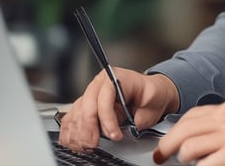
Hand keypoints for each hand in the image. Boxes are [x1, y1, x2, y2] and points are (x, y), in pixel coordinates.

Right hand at [58, 69, 178, 151]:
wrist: (150, 93)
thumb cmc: (151, 94)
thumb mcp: (152, 103)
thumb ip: (139, 117)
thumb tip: (127, 130)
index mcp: (117, 77)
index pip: (104, 96)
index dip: (106, 118)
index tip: (114, 134)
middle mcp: (100, 83)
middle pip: (86, 105)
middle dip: (89, 129)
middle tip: (95, 144)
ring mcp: (91, 93)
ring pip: (77, 113)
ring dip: (79, 133)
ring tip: (89, 146)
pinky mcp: (86, 105)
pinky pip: (72, 117)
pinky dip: (72, 132)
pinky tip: (77, 142)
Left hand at [153, 102, 224, 165]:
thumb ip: (219, 127)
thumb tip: (191, 139)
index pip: (189, 117)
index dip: (172, 133)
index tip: (165, 145)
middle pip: (182, 131)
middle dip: (167, 147)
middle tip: (162, 158)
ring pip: (188, 150)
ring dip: (185, 161)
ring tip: (194, 165)